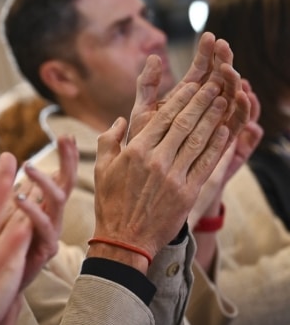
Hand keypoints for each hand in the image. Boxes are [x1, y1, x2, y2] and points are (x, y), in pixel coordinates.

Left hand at [13, 135, 77, 288]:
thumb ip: (1, 192)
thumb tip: (2, 160)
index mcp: (43, 207)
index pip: (57, 177)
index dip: (63, 157)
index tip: (63, 133)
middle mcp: (51, 218)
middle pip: (64, 185)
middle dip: (67, 161)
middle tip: (63, 138)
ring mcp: (50, 234)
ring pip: (56, 203)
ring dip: (44, 182)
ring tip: (29, 166)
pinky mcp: (44, 251)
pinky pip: (44, 229)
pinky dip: (33, 212)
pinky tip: (21, 199)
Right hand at [93, 55, 248, 266]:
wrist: (123, 240)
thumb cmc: (110, 204)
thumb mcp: (101, 169)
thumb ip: (109, 141)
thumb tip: (120, 121)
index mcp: (134, 152)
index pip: (162, 117)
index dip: (181, 99)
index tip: (193, 85)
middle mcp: (155, 160)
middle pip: (184, 123)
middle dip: (201, 101)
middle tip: (214, 85)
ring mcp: (173, 177)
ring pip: (197, 140)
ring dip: (212, 118)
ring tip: (223, 101)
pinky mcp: (186, 192)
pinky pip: (204, 164)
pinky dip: (216, 146)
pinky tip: (224, 132)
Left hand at [128, 33, 243, 140]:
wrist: (149, 178)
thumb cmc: (144, 144)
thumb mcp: (143, 113)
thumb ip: (147, 86)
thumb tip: (153, 57)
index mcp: (186, 99)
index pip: (201, 72)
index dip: (206, 54)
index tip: (209, 37)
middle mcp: (206, 109)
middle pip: (221, 81)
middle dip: (223, 62)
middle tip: (224, 47)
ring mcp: (218, 125)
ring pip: (233, 100)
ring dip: (235, 82)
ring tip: (230, 70)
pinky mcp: (227, 144)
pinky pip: (240, 126)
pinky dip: (244, 110)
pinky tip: (242, 96)